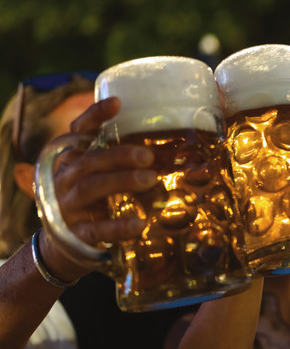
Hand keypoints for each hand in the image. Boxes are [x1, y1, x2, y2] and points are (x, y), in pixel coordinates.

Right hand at [39, 97, 157, 280]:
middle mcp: (65, 178)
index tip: (117, 103)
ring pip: (91, 188)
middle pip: (89, 161)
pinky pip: (96, 229)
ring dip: (122, 181)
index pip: (78, 131)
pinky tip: (139, 224)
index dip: (94, 116)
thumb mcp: (95, 174)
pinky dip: (118, 227)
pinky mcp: (75, 234)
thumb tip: (167, 142)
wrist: (62, 245)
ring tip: (151, 179)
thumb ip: (117, 157)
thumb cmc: (89, 199)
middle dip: (119, 155)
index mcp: (72, 159)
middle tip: (148, 156)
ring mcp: (68, 206)